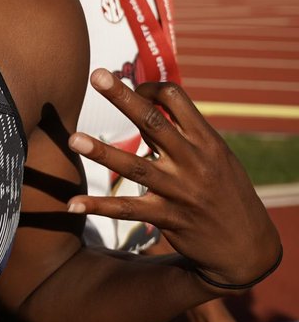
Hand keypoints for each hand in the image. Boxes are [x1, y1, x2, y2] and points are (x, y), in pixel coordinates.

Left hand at [68, 70, 280, 288]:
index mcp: (207, 140)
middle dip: (123, 97)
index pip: (176, 99)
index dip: (149, 88)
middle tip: (96, 75)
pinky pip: (128, 210)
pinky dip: (99, 207)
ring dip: (102, 152)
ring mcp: (180, 190)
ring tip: (73, 139)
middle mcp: (194, 161)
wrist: (248, 247)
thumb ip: (185, 134)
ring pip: (135, 166)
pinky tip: (74, 204)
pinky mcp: (169, 218)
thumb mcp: (217, 157)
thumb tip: (149, 104)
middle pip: (152, 122)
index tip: (131, 87)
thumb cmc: (227, 193)